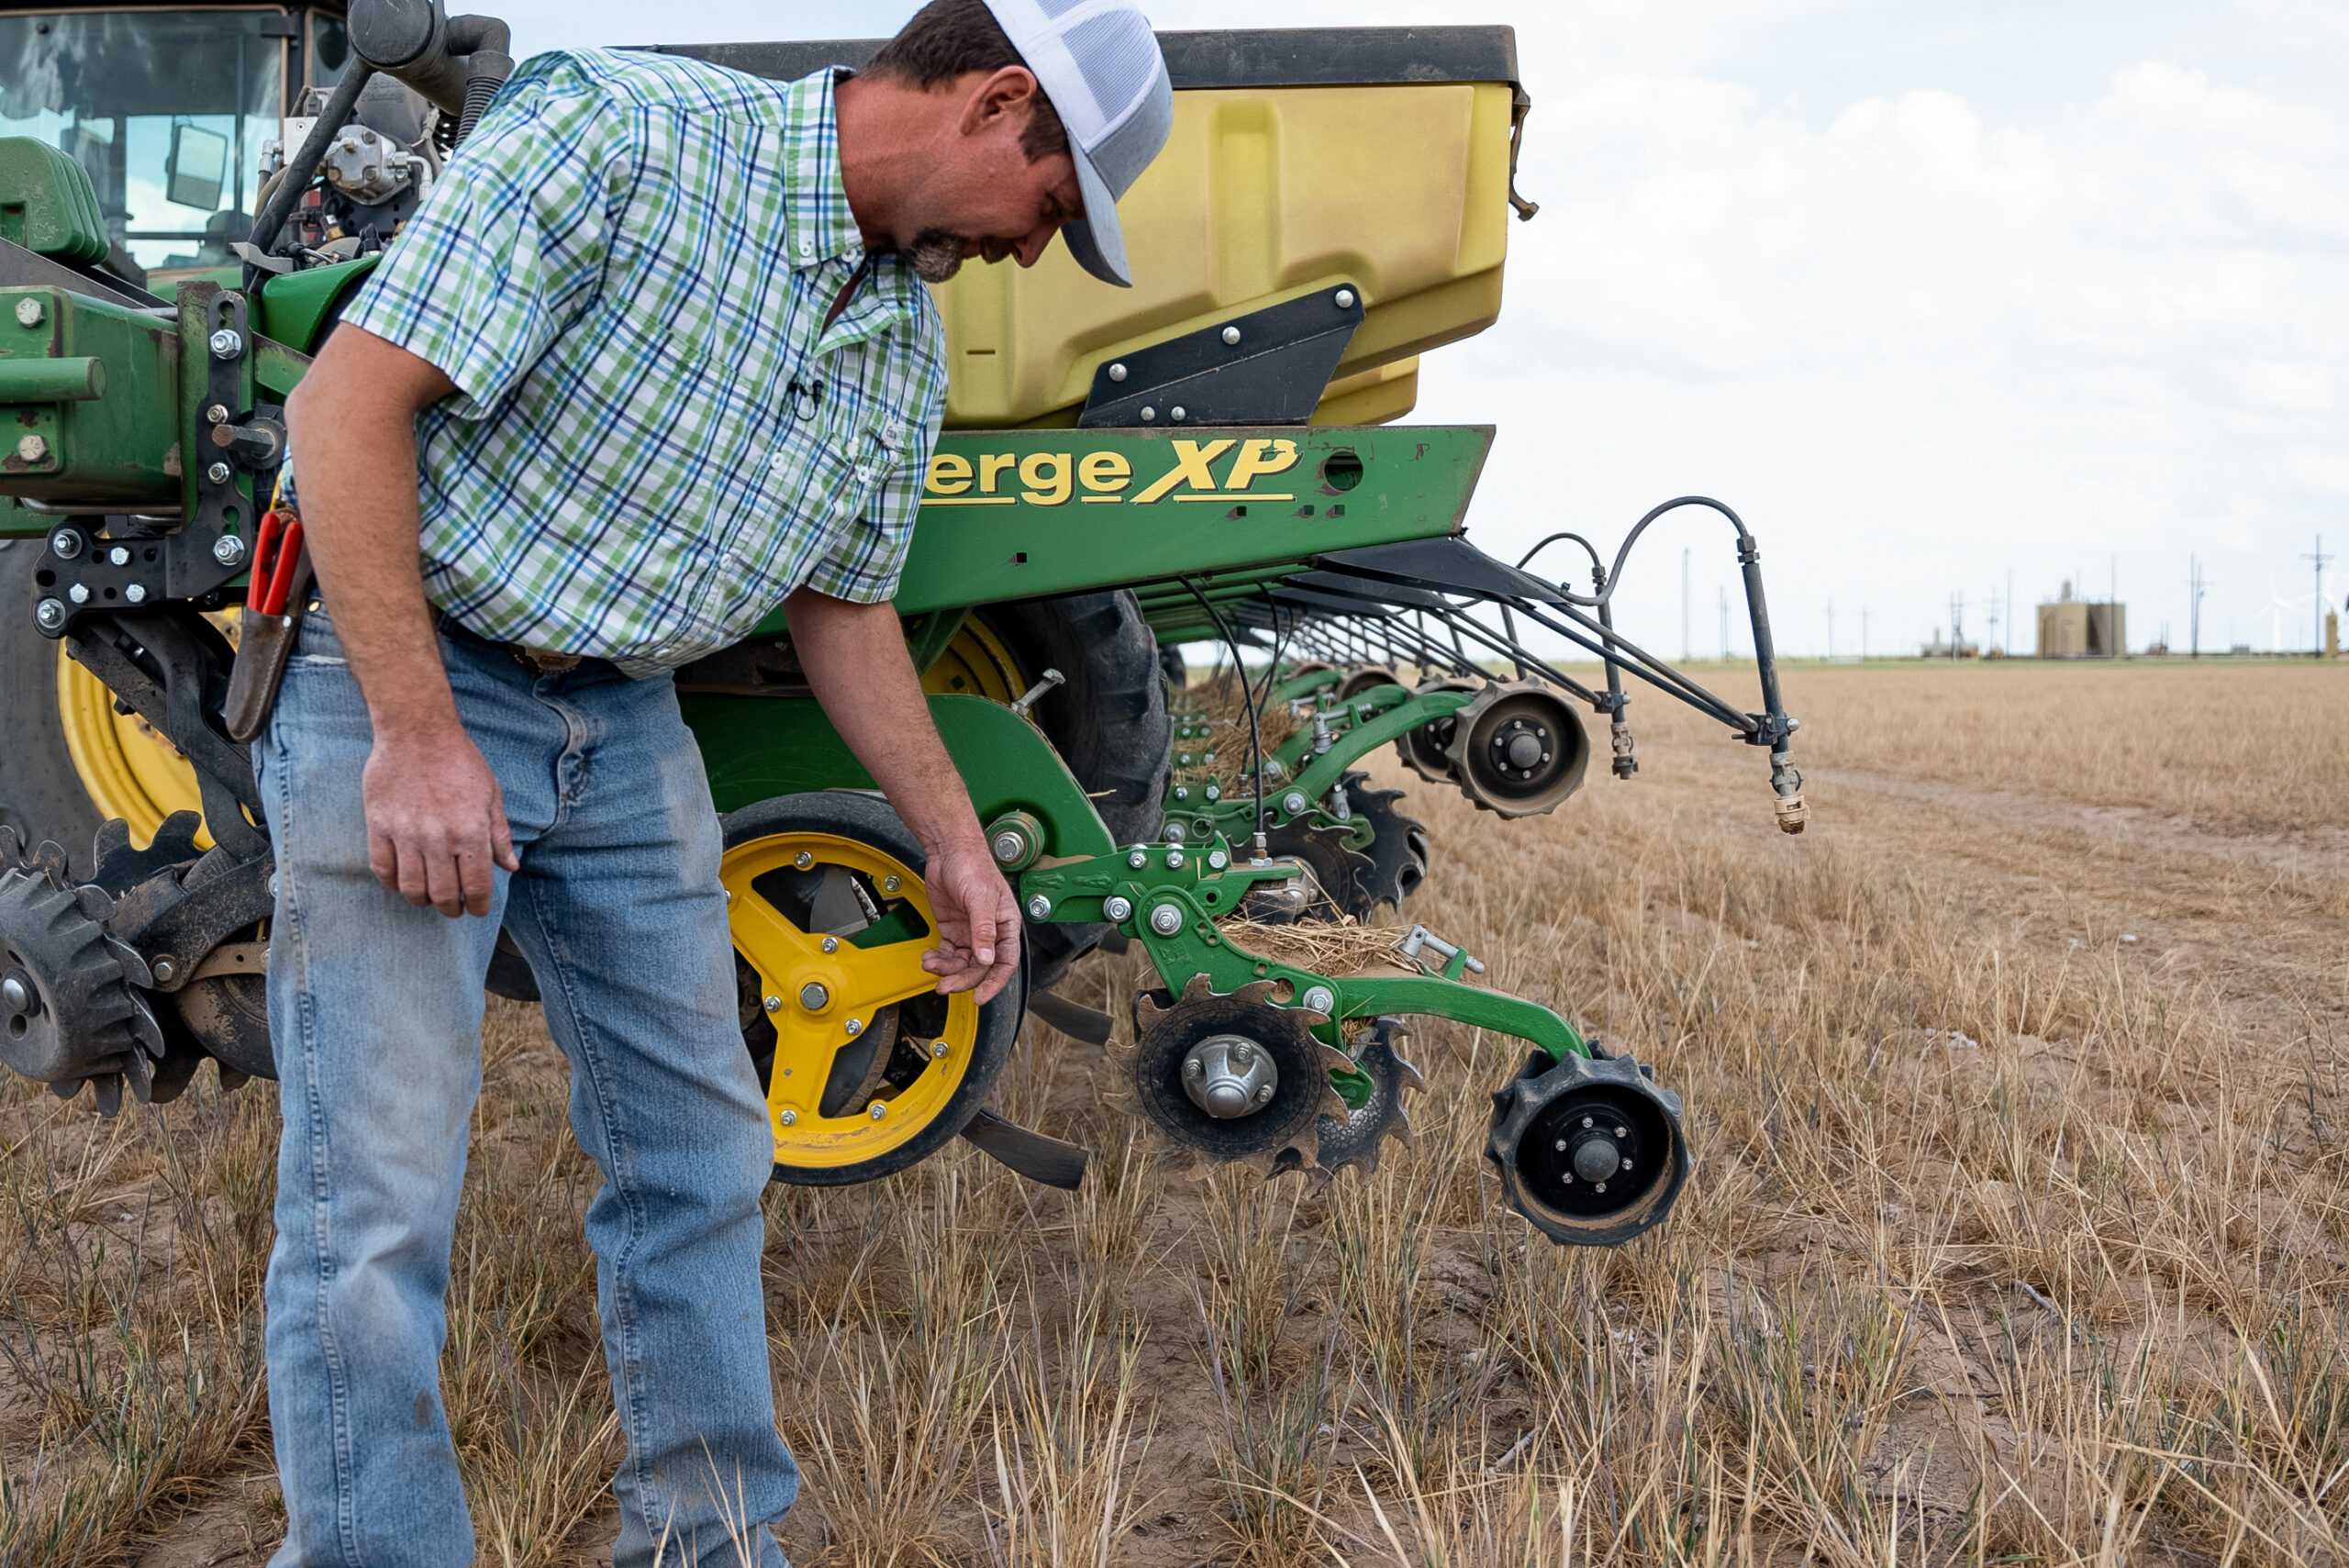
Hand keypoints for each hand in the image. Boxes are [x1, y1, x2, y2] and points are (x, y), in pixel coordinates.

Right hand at [361, 724, 519, 916]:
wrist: (418, 732)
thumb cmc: (460, 761)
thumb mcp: (491, 795)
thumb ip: (500, 835)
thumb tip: (510, 867)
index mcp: (471, 831)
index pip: (476, 885)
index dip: (478, 905)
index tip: (477, 910)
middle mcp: (439, 838)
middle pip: (443, 893)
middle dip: (452, 909)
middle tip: (454, 910)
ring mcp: (406, 833)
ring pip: (411, 887)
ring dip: (422, 900)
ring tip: (429, 899)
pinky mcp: (378, 825)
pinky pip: (382, 868)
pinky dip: (392, 883)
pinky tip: (401, 882)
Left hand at [919, 836, 1020, 1003]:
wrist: (948, 850)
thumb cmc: (973, 865)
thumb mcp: (981, 898)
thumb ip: (984, 930)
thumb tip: (986, 959)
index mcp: (1006, 925)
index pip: (1005, 963)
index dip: (995, 983)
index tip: (981, 997)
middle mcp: (989, 932)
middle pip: (980, 967)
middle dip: (962, 979)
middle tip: (945, 986)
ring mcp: (970, 932)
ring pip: (962, 964)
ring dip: (947, 970)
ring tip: (931, 965)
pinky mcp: (953, 929)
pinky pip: (948, 954)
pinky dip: (938, 960)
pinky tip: (929, 958)